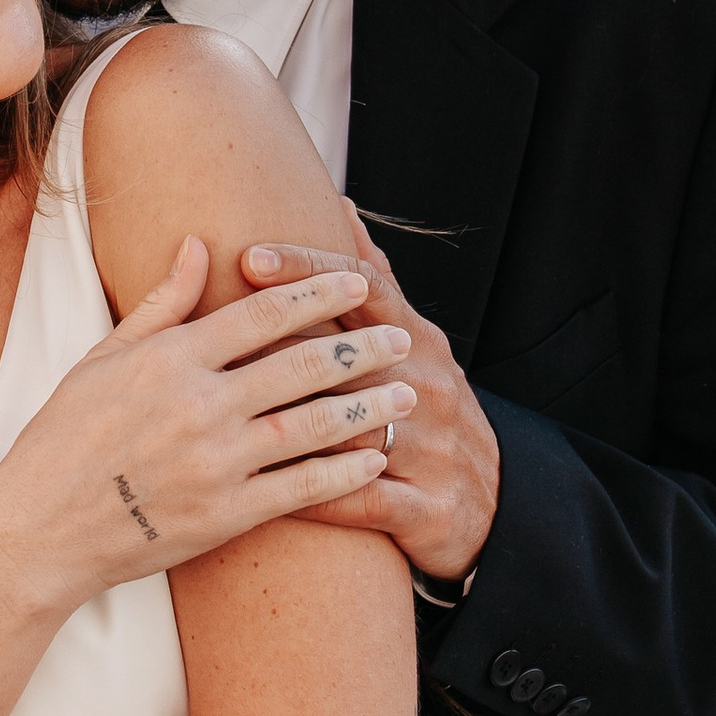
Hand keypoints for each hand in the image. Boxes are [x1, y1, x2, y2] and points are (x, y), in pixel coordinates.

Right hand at [0, 242, 414, 617]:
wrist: (40, 529)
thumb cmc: (64, 439)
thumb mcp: (102, 358)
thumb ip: (160, 304)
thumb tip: (199, 245)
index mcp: (169, 359)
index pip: (261, 313)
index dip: (316, 294)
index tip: (356, 282)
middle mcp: (199, 405)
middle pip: (301, 365)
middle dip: (361, 347)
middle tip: (403, 337)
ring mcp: (216, 463)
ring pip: (312, 425)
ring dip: (366, 407)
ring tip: (405, 394)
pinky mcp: (224, 515)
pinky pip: (300, 489)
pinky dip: (343, 472)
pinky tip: (374, 458)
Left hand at [239, 211, 498, 588]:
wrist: (494, 504)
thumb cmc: (429, 409)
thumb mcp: (415, 341)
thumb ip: (374, 279)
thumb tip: (340, 207)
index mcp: (417, 342)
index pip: (363, 290)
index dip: (307, 270)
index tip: (247, 257)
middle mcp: (426, 387)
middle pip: (352, 353)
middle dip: (284, 339)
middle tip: (221, 326)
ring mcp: (430, 448)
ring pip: (355, 426)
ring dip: (294, 417)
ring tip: (233, 408)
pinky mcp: (427, 508)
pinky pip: (363, 499)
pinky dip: (318, 492)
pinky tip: (268, 485)